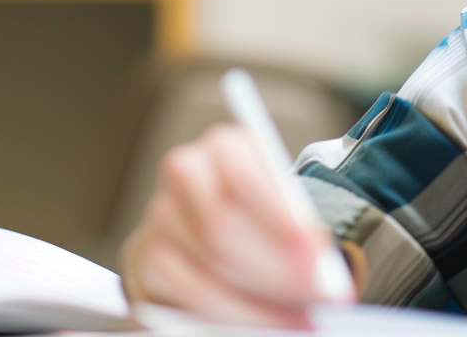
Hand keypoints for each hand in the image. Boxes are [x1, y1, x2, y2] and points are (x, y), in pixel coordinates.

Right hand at [120, 123, 339, 327]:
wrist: (209, 234)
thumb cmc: (258, 221)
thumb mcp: (286, 215)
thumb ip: (300, 236)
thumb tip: (322, 275)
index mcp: (226, 148)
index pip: (245, 178)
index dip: (282, 223)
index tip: (317, 261)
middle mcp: (185, 171)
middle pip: (221, 225)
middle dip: (275, 271)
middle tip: (317, 299)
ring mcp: (159, 214)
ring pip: (205, 265)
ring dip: (258, 301)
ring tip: (299, 319)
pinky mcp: (144, 258)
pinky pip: (188, 293)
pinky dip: (231, 314)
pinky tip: (261, 323)